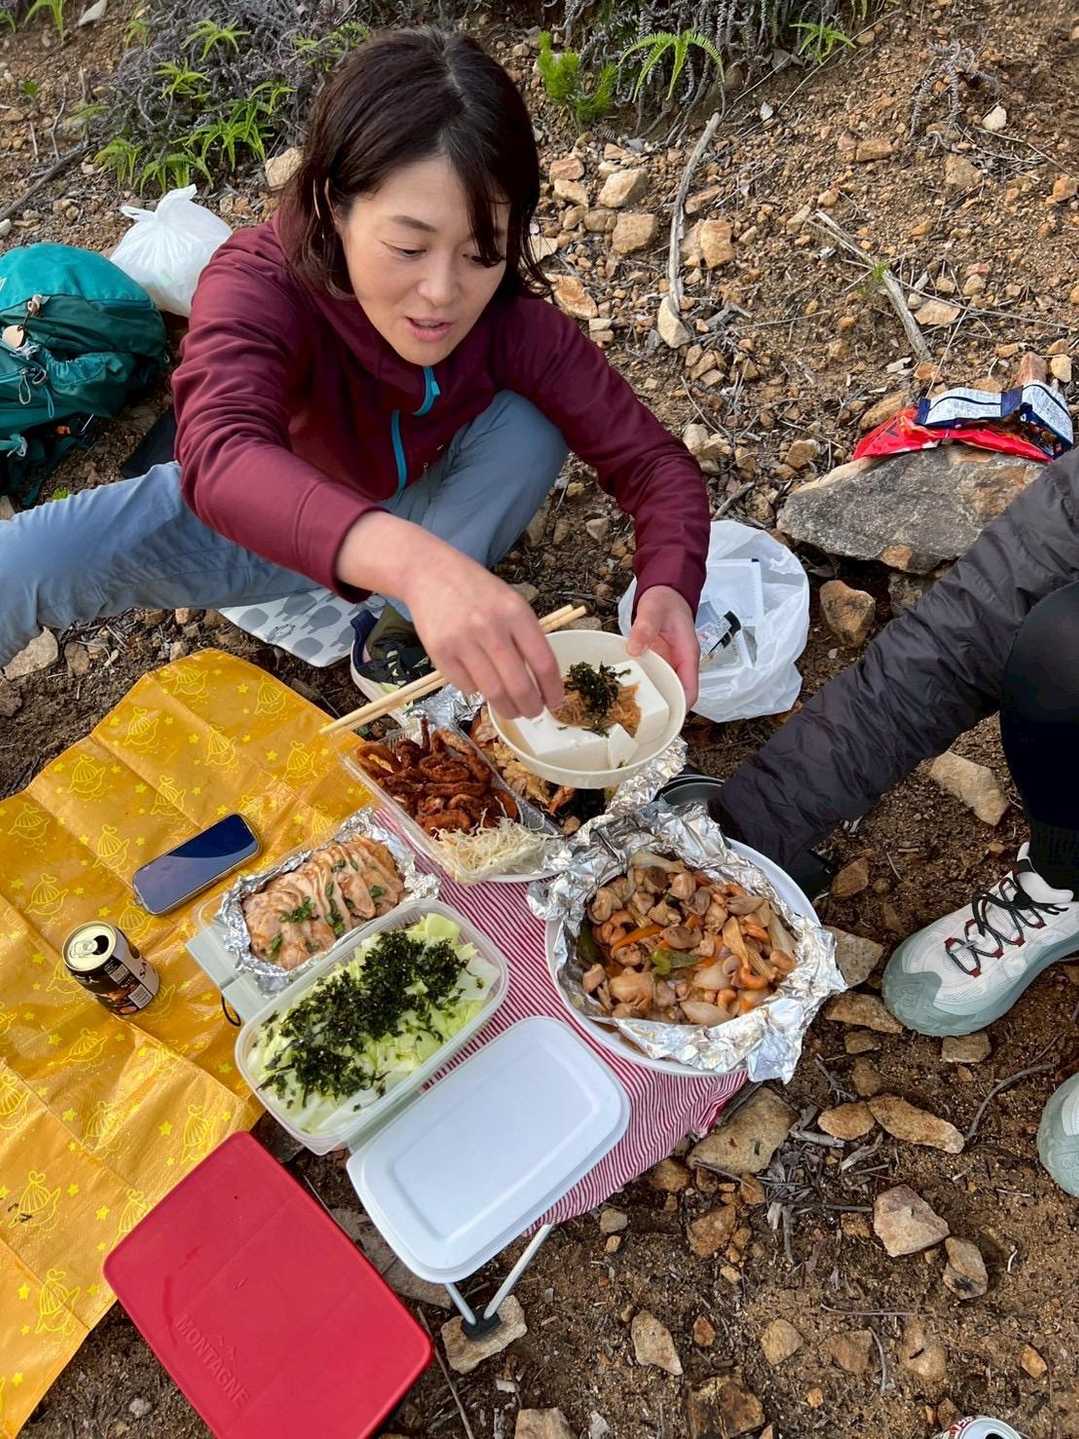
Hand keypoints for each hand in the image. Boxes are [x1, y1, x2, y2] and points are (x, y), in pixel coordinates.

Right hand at [337, 512, 562, 716]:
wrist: (430, 573)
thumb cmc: (477, 590)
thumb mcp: (510, 602)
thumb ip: (526, 636)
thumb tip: (542, 681)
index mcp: (516, 613)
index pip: (543, 662)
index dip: (553, 689)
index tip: (555, 703)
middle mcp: (491, 627)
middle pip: (519, 685)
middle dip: (531, 707)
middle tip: (534, 713)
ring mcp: (463, 641)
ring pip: (493, 692)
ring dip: (506, 708)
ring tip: (512, 710)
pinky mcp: (440, 652)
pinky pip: (466, 686)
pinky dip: (477, 691)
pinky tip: (480, 683)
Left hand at [628, 584, 699, 707]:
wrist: (665, 592)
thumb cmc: (665, 600)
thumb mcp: (653, 610)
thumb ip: (645, 627)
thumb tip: (635, 649)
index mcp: (687, 654)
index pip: (690, 688)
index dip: (682, 706)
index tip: (668, 718)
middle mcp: (680, 663)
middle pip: (677, 694)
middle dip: (664, 709)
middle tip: (642, 721)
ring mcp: (669, 664)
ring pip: (664, 688)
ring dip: (652, 700)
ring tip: (632, 713)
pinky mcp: (658, 662)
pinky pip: (653, 678)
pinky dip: (643, 686)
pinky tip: (626, 693)